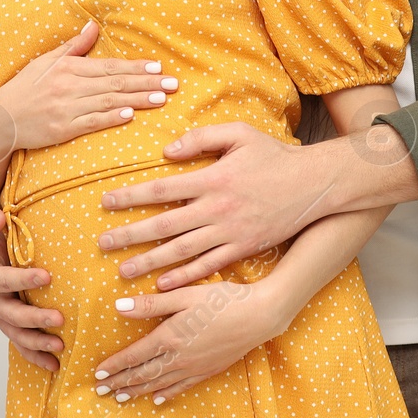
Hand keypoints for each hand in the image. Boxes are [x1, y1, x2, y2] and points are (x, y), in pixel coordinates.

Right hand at [0, 20, 179, 154]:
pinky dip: (112, 118)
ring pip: (109, 101)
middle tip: (172, 83)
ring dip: (137, 100)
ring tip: (161, 98)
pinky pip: (92, 122)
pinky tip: (130, 115)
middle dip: (146, 82)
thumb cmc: (24, 88)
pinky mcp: (63, 129)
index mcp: (68, 68)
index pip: (109, 67)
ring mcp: (66, 108)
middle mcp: (69, 86)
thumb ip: (73, 46)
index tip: (157, 67)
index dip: (135, 67)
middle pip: (115, 83)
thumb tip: (92, 26)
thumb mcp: (45, 62)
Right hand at [0, 203, 63, 370]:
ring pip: (17, 334)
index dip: (21, 280)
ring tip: (60, 345)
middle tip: (60, 318)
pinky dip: (36, 356)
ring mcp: (2, 316)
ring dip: (37, 343)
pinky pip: (22, 345)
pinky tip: (55, 365)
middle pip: (10, 315)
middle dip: (34, 319)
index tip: (47, 276)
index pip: (0, 281)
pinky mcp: (12, 324)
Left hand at [93, 278, 292, 402]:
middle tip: (101, 390)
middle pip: (142, 374)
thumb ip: (151, 304)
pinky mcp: (209, 370)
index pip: (134, 355)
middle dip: (120, 382)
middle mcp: (178, 357)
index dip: (114, 365)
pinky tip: (157, 398)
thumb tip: (119, 307)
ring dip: (137, 391)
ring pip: (159, 383)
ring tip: (120, 397)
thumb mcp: (185, 294)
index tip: (97, 372)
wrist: (259, 315)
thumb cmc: (223, 299)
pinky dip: (166, 394)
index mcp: (169, 337)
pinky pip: (182, 387)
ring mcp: (194, 367)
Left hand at [97, 123, 326, 287]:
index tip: (105, 203)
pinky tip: (163, 284)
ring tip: (123, 270)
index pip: (161, 188)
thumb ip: (201, 137)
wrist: (315, 185)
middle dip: (129, 235)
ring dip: (150, 262)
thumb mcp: (239, 133)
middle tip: (102, 244)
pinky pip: (208, 266)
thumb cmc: (274, 155)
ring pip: (181, 251)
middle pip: (164, 224)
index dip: (131, 196)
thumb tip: (167, 151)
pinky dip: (184, 277)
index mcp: (212, 178)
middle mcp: (217, 208)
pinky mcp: (243, 248)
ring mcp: (230, 232)